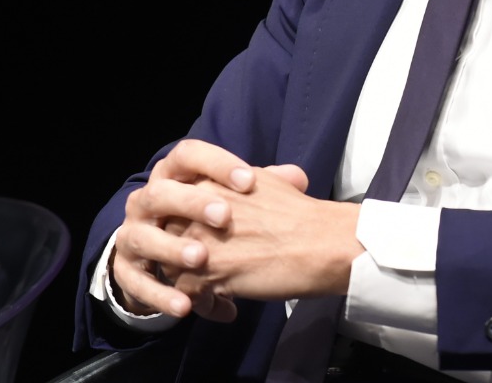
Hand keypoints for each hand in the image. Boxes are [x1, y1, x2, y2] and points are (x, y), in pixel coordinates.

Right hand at [110, 139, 308, 320]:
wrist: (166, 253)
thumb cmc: (206, 219)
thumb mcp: (231, 199)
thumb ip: (262, 186)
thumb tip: (297, 178)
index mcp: (174, 175)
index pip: (188, 155)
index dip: (216, 163)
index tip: (249, 180)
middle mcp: (147, 200)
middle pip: (161, 192)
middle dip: (191, 203)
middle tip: (224, 217)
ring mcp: (132, 234)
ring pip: (143, 237)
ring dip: (172, 248)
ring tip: (202, 259)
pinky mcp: (126, 270)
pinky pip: (136, 282)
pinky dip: (160, 295)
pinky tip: (186, 306)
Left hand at [165, 166, 359, 307]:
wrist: (323, 242)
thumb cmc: (304, 215)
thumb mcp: (270, 182)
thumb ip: (239, 185)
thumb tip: (233, 190)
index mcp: (210, 182)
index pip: (177, 205)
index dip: (189, 226)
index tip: (206, 241)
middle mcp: (197, 209)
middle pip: (168, 236)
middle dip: (184, 255)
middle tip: (207, 269)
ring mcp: (199, 242)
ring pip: (172, 267)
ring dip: (191, 283)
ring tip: (217, 294)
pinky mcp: (205, 275)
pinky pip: (187, 296)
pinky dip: (206, 307)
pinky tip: (228, 308)